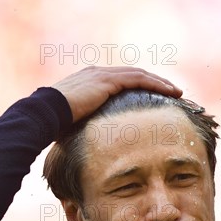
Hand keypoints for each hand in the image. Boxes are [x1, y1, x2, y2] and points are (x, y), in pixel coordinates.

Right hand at [52, 66, 182, 122]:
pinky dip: (156, 84)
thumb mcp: (72, 124)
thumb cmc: (53, 125)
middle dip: (153, 82)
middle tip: (171, 92)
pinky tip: (170, 92)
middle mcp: (97, 73)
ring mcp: (102, 75)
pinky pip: (138, 79)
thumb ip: (85, 128)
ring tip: (176, 92)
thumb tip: (89, 146)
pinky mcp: (107, 80)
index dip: (139, 88)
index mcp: (89, 82)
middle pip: (133, 75)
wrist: (44, 114)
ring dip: (160, 82)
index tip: (153, 97)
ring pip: (139, 74)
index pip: (120, 81)